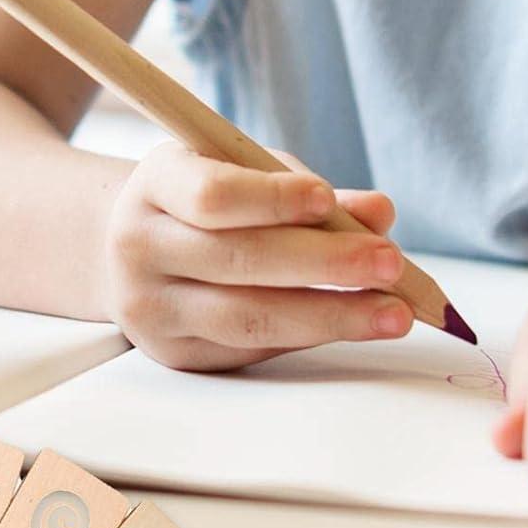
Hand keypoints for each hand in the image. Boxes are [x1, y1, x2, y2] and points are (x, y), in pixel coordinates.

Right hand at [98, 141, 412, 371]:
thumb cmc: (207, 205)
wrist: (134, 252)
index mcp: (155, 185)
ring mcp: (149, 306)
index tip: (328, 201)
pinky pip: (248, 347)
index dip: (271, 199)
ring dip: (328, 315)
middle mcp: (139, 246)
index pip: (211, 196)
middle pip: (235, 260)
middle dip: (322, 263)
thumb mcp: (245, 176)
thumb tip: (378, 213)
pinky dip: (306, 335)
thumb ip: (308, 192)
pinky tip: (350, 325)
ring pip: (245, 316)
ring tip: (392, 313)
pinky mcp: (172, 351)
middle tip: (390, 264)